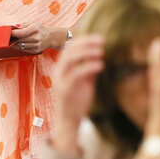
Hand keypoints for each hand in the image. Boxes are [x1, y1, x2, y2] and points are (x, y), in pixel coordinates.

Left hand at [12, 23, 65, 52]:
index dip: (12, 34)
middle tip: (7, 38)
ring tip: (11, 41)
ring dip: (14, 44)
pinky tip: (18, 44)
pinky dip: (20, 47)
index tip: (7, 33)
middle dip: (12, 39)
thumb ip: (23, 25)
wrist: (51, 36)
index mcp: (35, 28)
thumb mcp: (33, 23)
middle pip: (20, 40)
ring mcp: (37, 45)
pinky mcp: (36, 50)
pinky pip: (24, 50)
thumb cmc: (40, 29)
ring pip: (21, 46)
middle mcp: (37, 37)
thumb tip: (14, 28)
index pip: (21, 33)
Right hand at [51, 35, 104, 152]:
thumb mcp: (86, 80)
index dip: (84, 40)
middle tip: (102, 41)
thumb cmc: (78, 99)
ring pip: (69, 59)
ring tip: (101, 52)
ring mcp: (60, 80)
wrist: (70, 120)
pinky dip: (88, 67)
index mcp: (62, 67)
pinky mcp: (64, 90)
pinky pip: (75, 74)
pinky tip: (101, 65)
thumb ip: (90, 67)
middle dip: (85, 43)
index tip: (100, 38)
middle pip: (69, 50)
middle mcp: (58, 71)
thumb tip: (101, 53)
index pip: (70, 47)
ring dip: (86, 52)